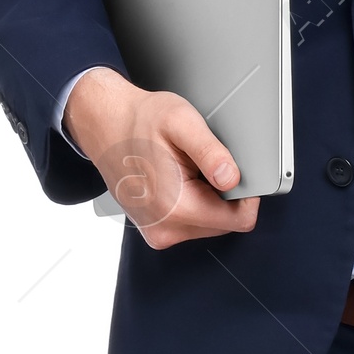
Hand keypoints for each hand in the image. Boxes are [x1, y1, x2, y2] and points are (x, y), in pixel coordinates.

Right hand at [64, 68, 259, 246]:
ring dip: (209, 198)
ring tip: (188, 170)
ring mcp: (158, 232)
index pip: (239, 221)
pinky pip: (192, 222)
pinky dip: (195, 202)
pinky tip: (179, 179)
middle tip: (206, 164)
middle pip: (225, 223)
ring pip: (210, 224)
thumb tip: (231, 177)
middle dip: (225, 195)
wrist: (104, 124)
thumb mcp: (181, 121)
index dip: (249, 196)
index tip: (240, 172)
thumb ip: (210, 151)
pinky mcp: (155, 229)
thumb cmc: (139, 120)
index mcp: (175, 207)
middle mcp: (165, 229)